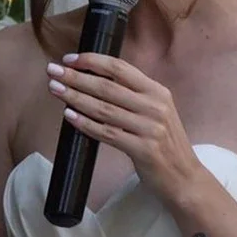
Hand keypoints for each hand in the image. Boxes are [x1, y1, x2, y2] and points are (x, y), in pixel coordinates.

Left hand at [46, 52, 198, 199]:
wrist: (184, 177)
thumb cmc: (164, 144)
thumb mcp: (156, 113)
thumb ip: (132, 97)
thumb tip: (93, 82)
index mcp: (158, 92)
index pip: (121, 68)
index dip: (93, 61)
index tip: (69, 59)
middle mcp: (155, 106)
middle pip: (107, 86)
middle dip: (76, 77)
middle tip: (52, 71)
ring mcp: (150, 128)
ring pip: (104, 109)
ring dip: (75, 97)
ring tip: (55, 89)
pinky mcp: (143, 149)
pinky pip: (107, 133)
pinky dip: (85, 124)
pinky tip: (69, 116)